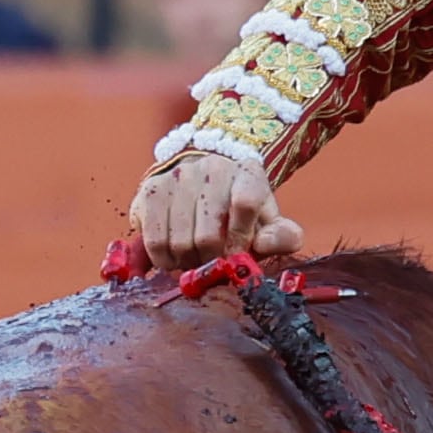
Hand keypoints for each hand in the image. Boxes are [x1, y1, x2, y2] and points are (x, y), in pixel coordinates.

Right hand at [129, 150, 302, 270]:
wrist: (202, 187)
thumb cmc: (240, 214)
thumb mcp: (267, 223)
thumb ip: (281, 236)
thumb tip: (274, 243)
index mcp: (248, 172)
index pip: (246, 203)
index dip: (240, 239)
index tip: (237, 256)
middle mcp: (212, 168)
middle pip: (207, 235)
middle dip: (210, 261)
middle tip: (212, 264)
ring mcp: (178, 177)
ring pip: (179, 242)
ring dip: (186, 263)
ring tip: (193, 259)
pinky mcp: (151, 191)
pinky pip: (153, 240)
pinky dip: (163, 259)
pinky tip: (172, 257)